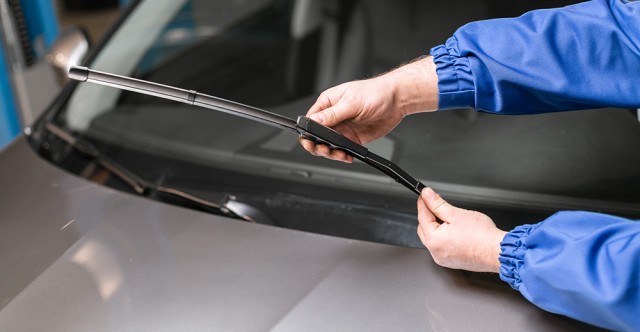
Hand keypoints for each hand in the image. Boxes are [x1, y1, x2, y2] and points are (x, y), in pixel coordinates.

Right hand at [300, 56, 438, 162]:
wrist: (397, 100)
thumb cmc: (376, 93)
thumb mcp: (352, 102)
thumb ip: (332, 114)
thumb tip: (314, 120)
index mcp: (328, 103)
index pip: (310, 120)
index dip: (307, 132)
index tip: (311, 140)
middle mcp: (334, 117)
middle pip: (316, 136)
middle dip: (317, 145)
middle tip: (323, 149)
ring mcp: (343, 128)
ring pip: (328, 145)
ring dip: (330, 152)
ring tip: (337, 154)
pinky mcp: (353, 138)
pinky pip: (342, 150)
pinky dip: (342, 155)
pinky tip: (346, 155)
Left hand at [417, 187, 506, 272]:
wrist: (497, 252)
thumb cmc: (482, 236)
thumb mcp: (456, 214)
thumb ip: (438, 204)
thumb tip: (427, 196)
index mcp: (434, 240)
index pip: (422, 217)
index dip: (423, 203)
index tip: (424, 195)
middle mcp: (436, 252)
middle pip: (424, 228)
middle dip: (429, 215)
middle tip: (437, 203)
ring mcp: (443, 259)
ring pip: (433, 238)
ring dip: (437, 226)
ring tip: (449, 216)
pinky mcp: (452, 262)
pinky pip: (442, 246)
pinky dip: (444, 237)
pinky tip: (454, 229)